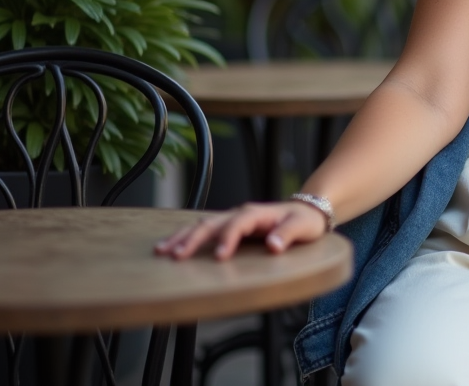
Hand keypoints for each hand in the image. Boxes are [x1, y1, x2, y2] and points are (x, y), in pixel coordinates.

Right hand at [154, 201, 328, 260]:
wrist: (306, 211)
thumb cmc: (304, 221)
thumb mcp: (302, 227)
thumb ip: (288, 235)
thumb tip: (273, 246)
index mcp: (257, 213)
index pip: (238, 224)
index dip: (228, 239)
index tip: (219, 258)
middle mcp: (241, 214)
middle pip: (212, 223)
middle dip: (193, 238)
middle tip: (175, 256)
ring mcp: (233, 219)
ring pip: (202, 226)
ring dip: (183, 237)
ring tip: (162, 251)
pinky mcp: (229, 227)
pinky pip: (205, 231)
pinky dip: (187, 237)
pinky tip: (171, 247)